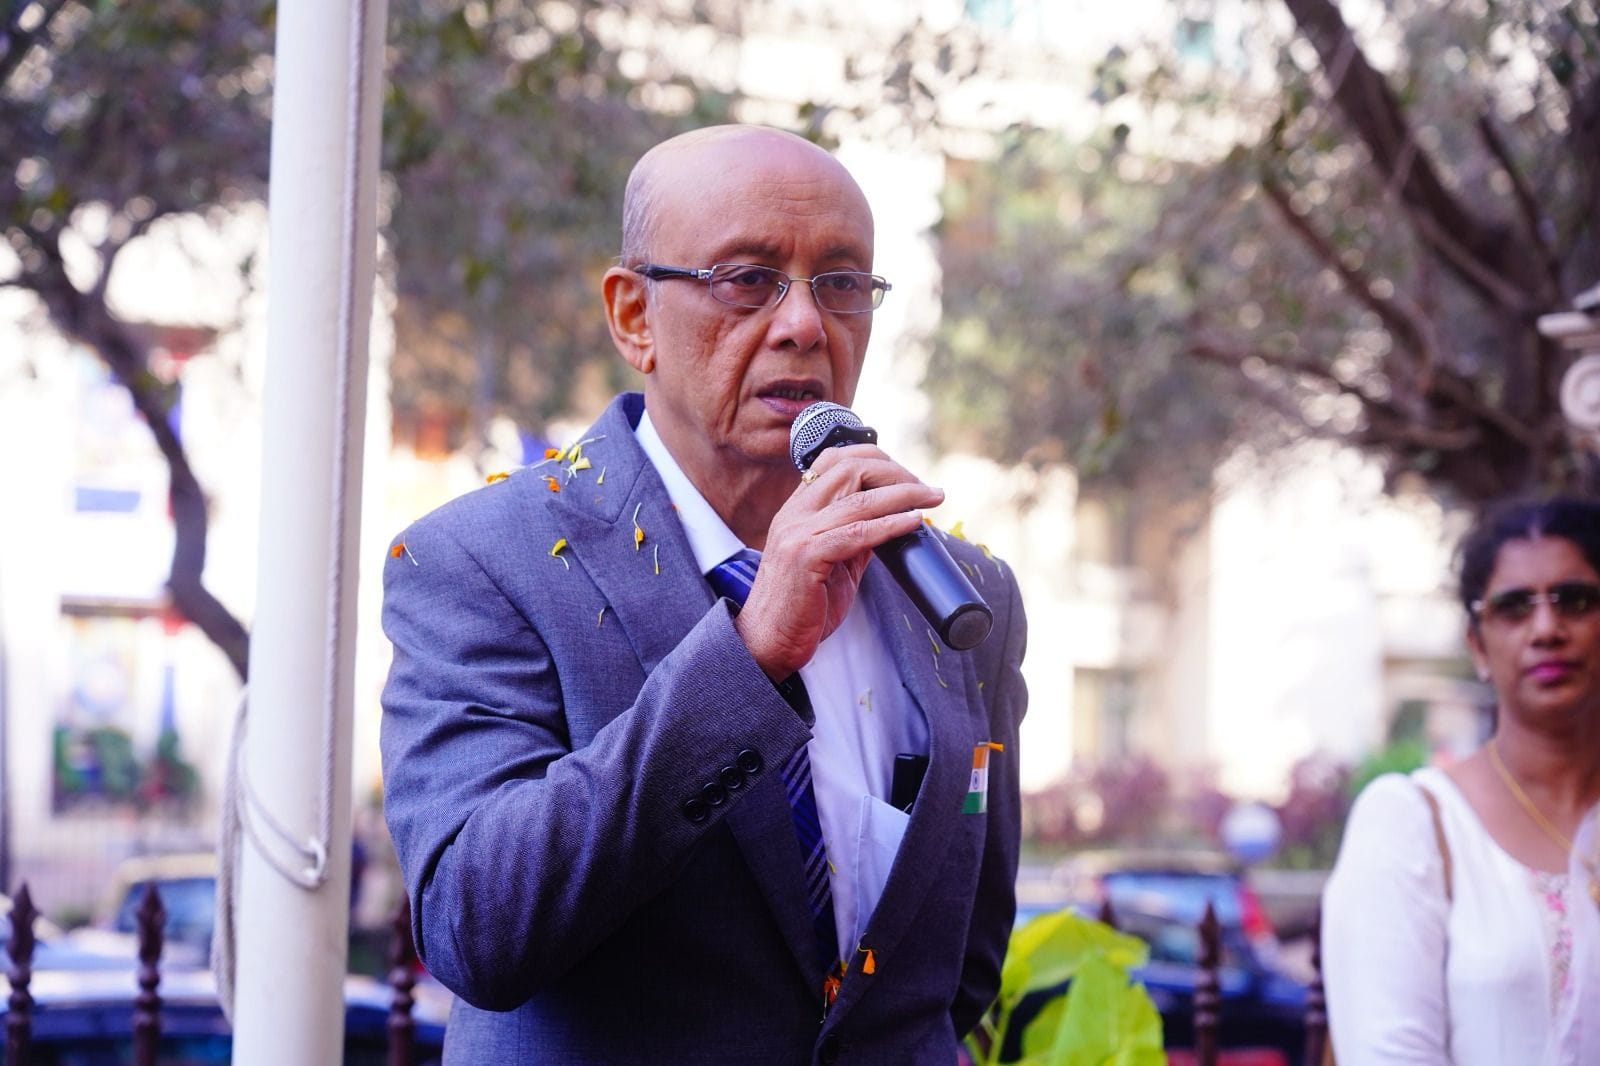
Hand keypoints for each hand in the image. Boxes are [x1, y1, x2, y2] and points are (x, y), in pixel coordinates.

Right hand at [735, 444, 943, 678]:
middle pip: (849, 469)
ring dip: (904, 494)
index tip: (908, 476)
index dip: (875, 460)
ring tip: (932, 497)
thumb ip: (854, 536)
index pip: (834, 460)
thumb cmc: (802, 607)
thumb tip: (894, 519)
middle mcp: (794, 514)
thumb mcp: (832, 562)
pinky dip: (891, 524)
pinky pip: (857, 533)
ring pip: (859, 499)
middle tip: (927, 489)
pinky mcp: (805, 557)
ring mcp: (797, 533)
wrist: (768, 642)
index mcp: (796, 510)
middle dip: (895, 472)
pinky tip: (914, 521)